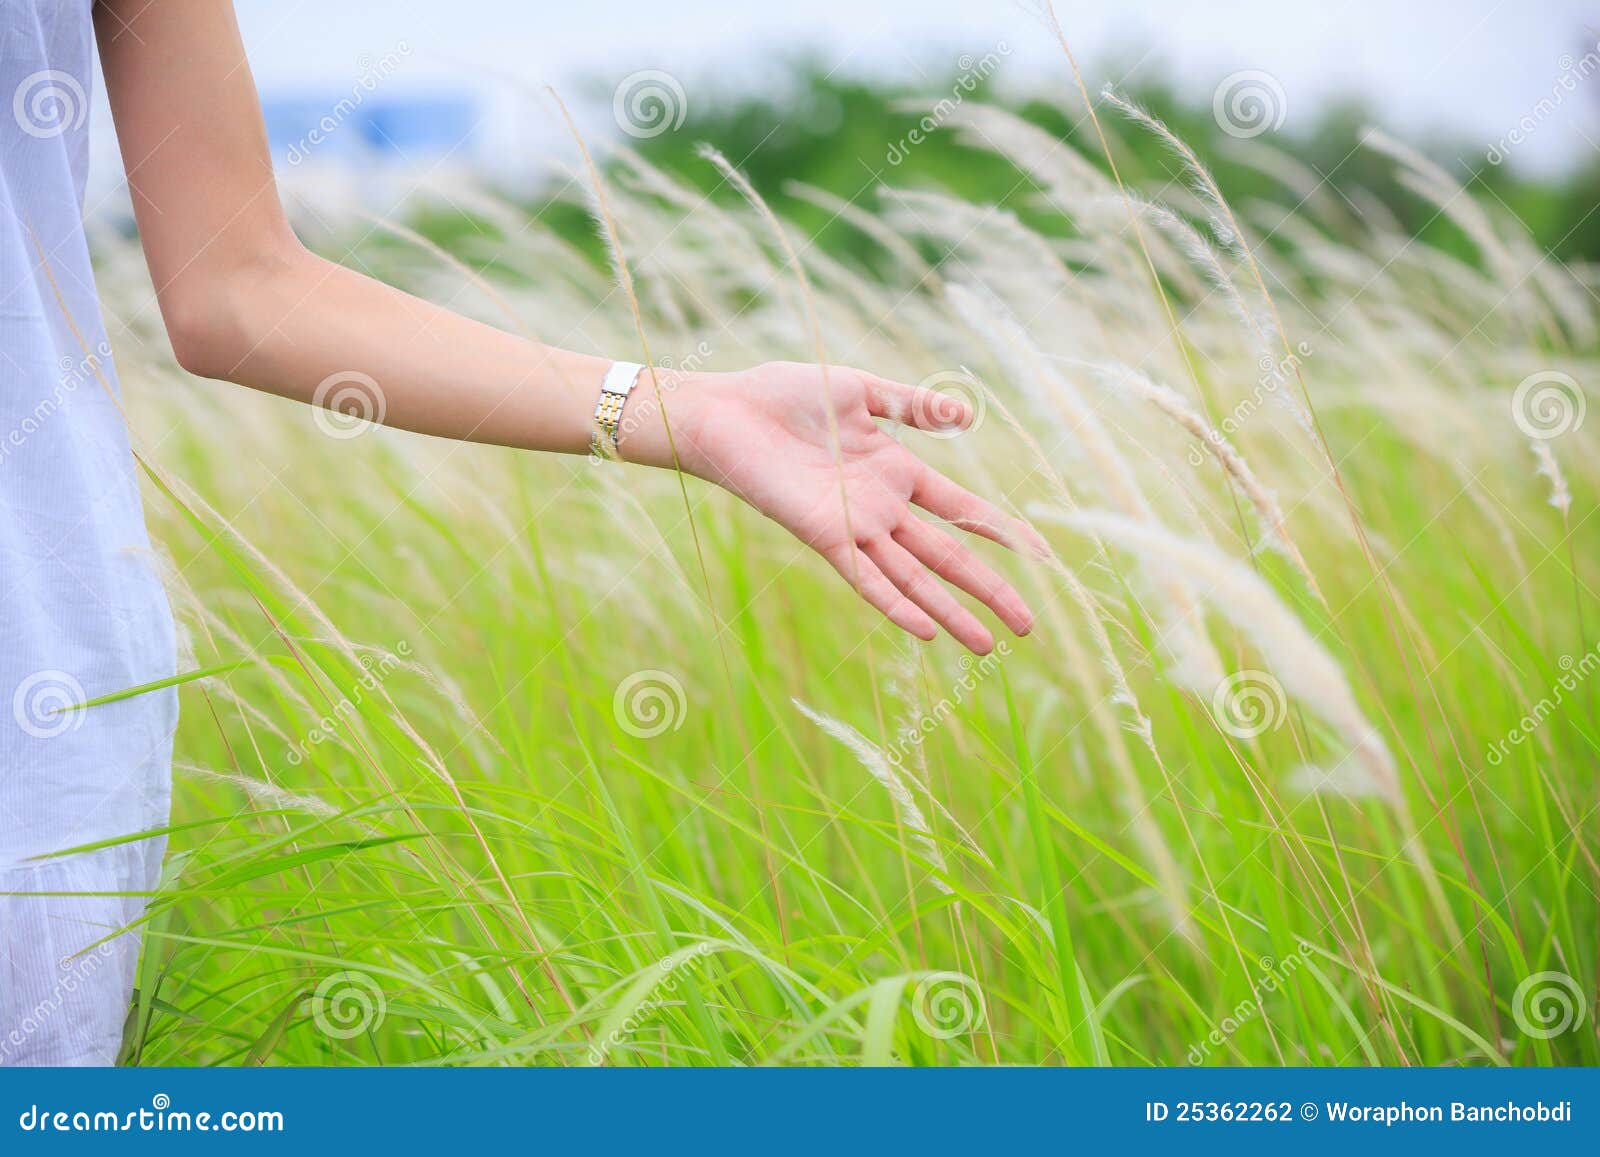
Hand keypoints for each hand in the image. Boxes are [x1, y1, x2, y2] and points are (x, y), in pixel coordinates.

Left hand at [655, 362, 1045, 653]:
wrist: (725, 412)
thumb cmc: (782, 396)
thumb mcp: (860, 391)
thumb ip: (912, 404)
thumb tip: (968, 415)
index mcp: (896, 471)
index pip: (964, 511)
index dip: (1003, 532)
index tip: (1044, 556)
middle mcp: (882, 507)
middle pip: (948, 556)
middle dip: (989, 589)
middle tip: (1027, 627)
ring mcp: (855, 526)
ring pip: (915, 578)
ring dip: (951, 612)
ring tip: (986, 645)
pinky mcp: (823, 535)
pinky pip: (866, 578)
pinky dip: (896, 604)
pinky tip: (927, 631)